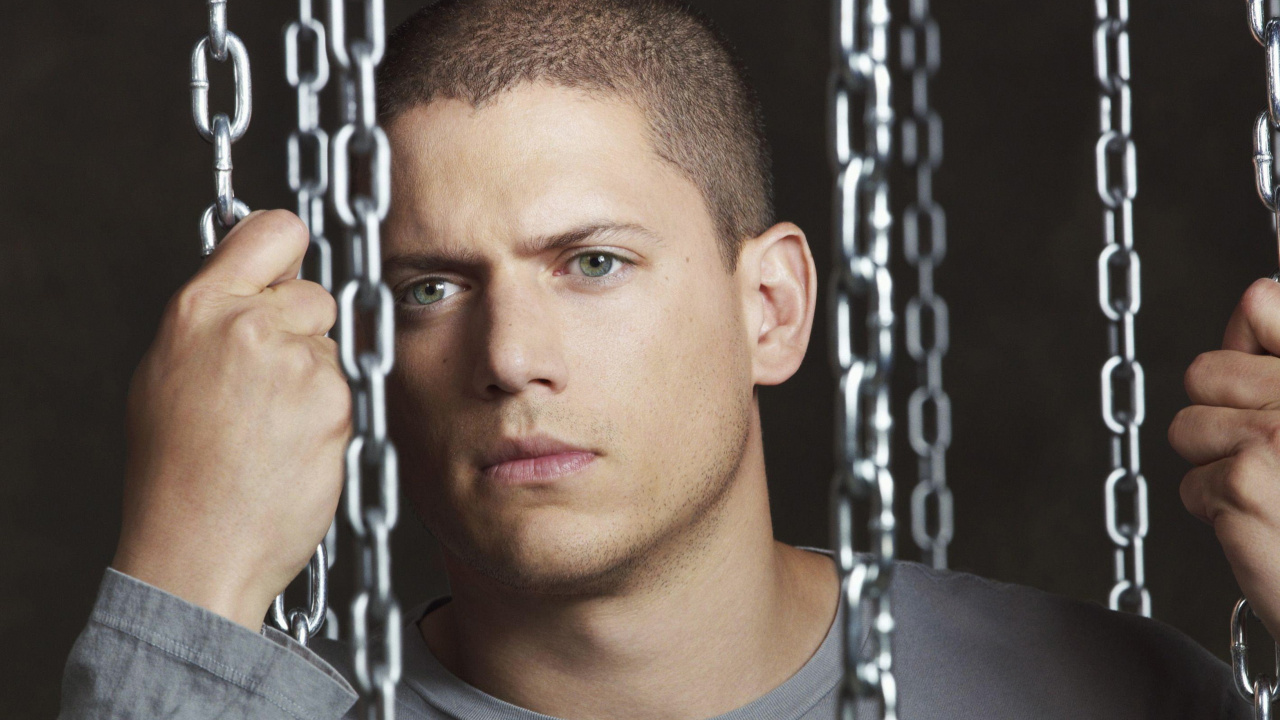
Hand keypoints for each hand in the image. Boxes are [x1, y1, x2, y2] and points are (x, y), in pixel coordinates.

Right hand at [111, 210, 349, 630]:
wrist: (198, 552)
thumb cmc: (176, 473)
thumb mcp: (168, 373)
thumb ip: (215, 317)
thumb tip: (258, 278)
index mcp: (198, 309)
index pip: (273, 230)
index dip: (287, 252)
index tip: (288, 269)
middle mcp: (250, 326)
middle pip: (315, 292)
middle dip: (302, 329)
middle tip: (266, 384)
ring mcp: (299, 365)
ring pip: (333, 346)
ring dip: (314, 377)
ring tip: (269, 428)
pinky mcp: (337, 404)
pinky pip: (347, 390)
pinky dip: (328, 416)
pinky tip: (291, 449)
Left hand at [1171, 277, 1279, 638]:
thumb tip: (1256, 295)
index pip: (1260, 303)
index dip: (1248, 344)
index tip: (1263, 371)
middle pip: (1204, 372)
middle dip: (1223, 416)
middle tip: (1275, 456)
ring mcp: (1278, 439)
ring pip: (1188, 428)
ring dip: (1219, 466)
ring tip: (1274, 493)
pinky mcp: (1245, 488)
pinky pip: (1193, 484)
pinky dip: (1221, 513)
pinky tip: (1271, 527)